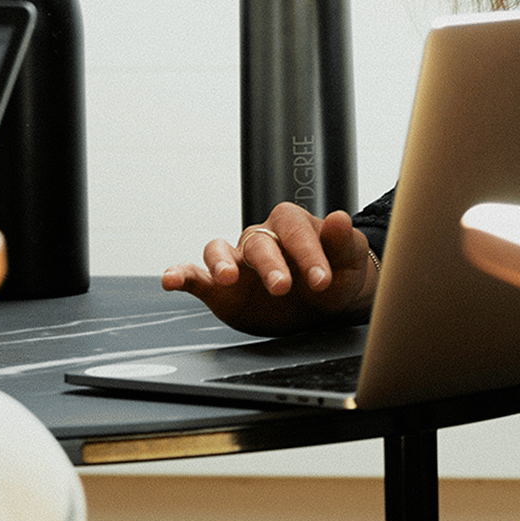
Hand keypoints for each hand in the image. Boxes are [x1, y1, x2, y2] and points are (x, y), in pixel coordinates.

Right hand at [160, 203, 379, 335]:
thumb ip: (344, 241)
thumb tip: (341, 218)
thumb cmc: (337, 274)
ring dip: (220, 262)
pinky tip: (170, 280)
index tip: (322, 279)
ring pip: (219, 250)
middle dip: (269, 265)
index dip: (307, 254)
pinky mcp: (221, 289)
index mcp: (291, 225)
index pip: (294, 231)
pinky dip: (180, 275)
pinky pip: (196, 277)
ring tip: (226, 277)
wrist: (325, 302)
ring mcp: (238, 262)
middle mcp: (260, 238)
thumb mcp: (349, 260)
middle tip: (282, 287)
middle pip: (258, 243)